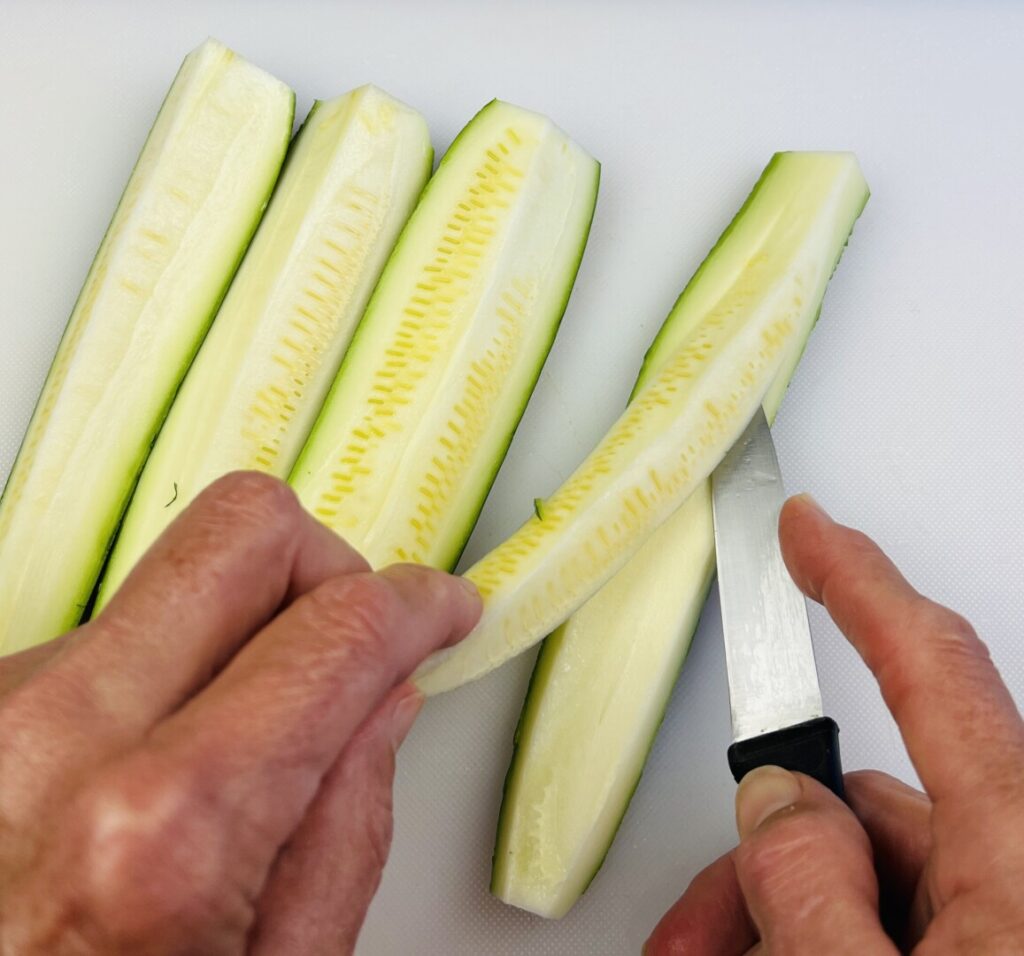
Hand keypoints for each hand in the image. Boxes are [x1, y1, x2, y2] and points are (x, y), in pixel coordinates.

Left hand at [0, 472, 480, 954]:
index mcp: (166, 828)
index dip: (418, 603)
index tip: (437, 606)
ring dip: (237, 625)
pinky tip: (163, 756)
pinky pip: (108, 636)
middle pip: (239, 531)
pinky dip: (164, 671)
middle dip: (324, 562)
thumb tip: (383, 697)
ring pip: (171, 579)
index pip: (338, 628)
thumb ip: (348, 822)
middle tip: (346, 629)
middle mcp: (59, 740)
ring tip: (245, 725)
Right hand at [645, 494, 1023, 954]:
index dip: (855, 580)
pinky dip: (819, 938)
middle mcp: (1022, 866)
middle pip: (867, 800)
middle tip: (708, 920)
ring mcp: (1009, 913)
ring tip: (719, 955)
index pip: (929, 665)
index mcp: (1020, 848)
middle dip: (769, 847)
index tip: (808, 525)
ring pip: (868, 868)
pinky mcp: (998, 945)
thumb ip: (808, 883)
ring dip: (777, 909)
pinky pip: (894, 920)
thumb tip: (775, 802)